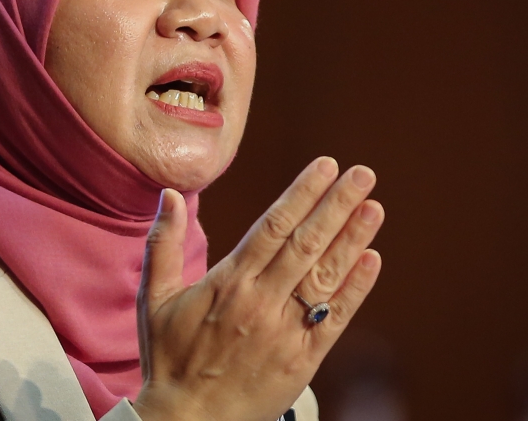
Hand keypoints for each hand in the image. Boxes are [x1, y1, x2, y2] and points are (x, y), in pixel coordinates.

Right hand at [133, 157, 384, 420]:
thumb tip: (171, 195)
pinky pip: (334, 318)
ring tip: (374, 207)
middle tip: (362, 174)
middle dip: (337, 205)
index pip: (274, 226)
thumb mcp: (154, 298)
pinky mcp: (302, 360)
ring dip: (353, 239)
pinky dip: (355, 289)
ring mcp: (285, 331)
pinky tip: (371, 260)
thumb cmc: (169, 358)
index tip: (325, 166)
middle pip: (306, 243)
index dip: (302, 193)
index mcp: (229, 282)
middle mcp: (261, 301)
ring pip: (325, 276)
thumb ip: (163, 244)